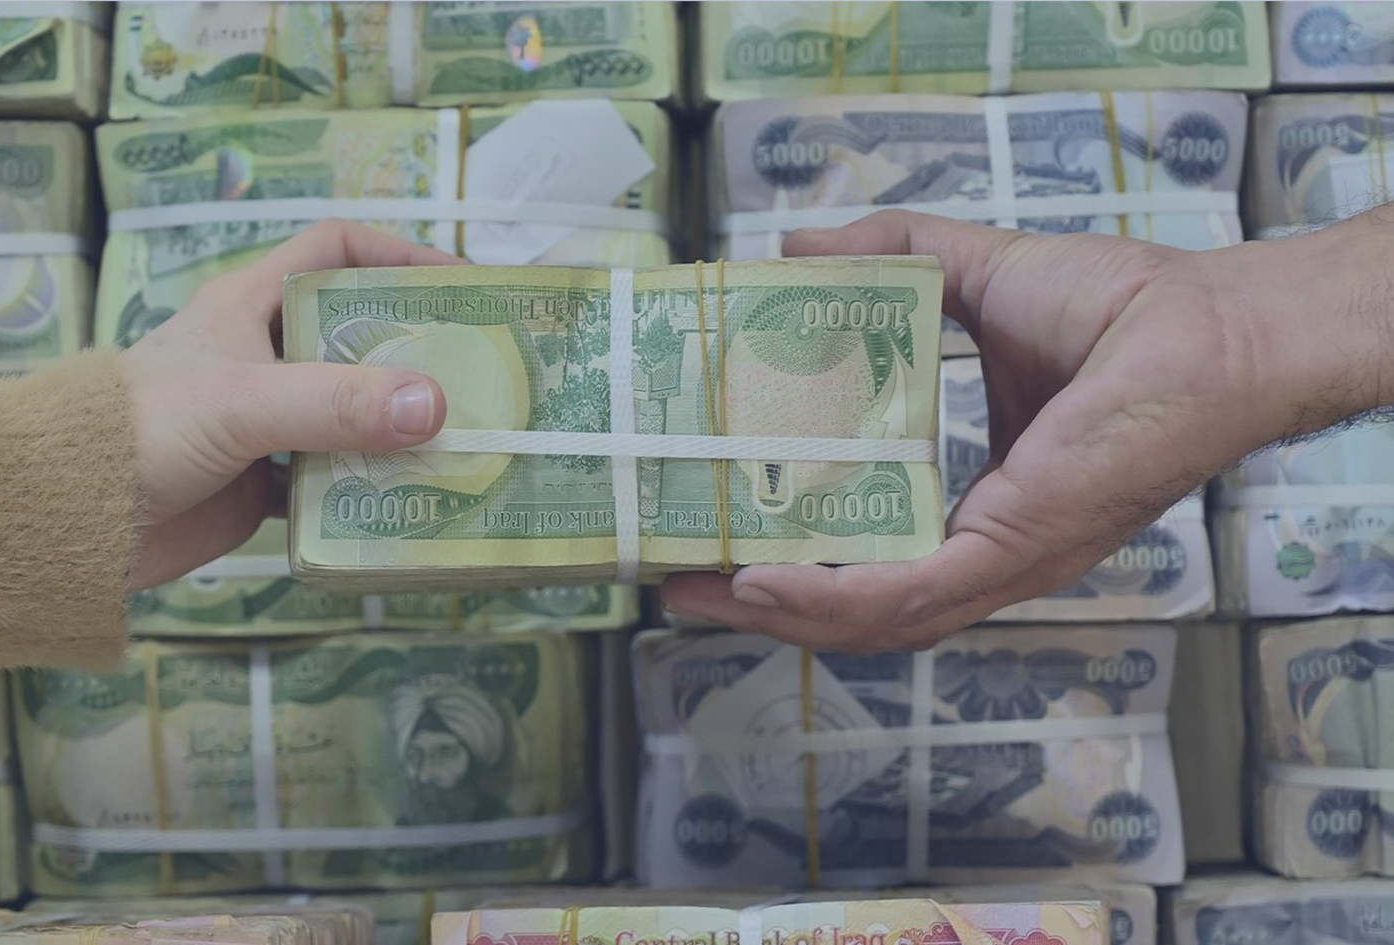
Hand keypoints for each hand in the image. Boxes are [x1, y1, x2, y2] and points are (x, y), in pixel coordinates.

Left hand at [122, 220, 463, 589]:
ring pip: (352, 412)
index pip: (335, 250)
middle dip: (418, 351)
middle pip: (359, 335)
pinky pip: (334, 478)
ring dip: (400, 427)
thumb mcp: (242, 402)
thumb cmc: (141, 431)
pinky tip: (410, 501)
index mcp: (249, 306)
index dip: (398, 254)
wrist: (70, 520)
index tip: (457, 282)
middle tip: (480, 373)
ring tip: (463, 440)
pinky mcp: (262, 482)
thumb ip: (336, 403)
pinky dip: (371, 488)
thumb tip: (434, 407)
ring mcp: (265, 422)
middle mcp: (261, 356)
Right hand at [662, 208, 1393, 650]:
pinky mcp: (1011, 549)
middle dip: (760, 601)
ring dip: (775, 612)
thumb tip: (796, 246)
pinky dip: (827, 598)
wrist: (1206, 323)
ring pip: (868, 617)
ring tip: (697, 591)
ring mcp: (996, 558)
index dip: (786, 549)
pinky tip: (759, 582)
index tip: (714, 530)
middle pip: (852, 599)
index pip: (865, 546)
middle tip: (681, 578)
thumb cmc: (1120, 309)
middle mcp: (982, 546)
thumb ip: (889, 257)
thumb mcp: (975, 274)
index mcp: (974, 499)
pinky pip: (905, 597)